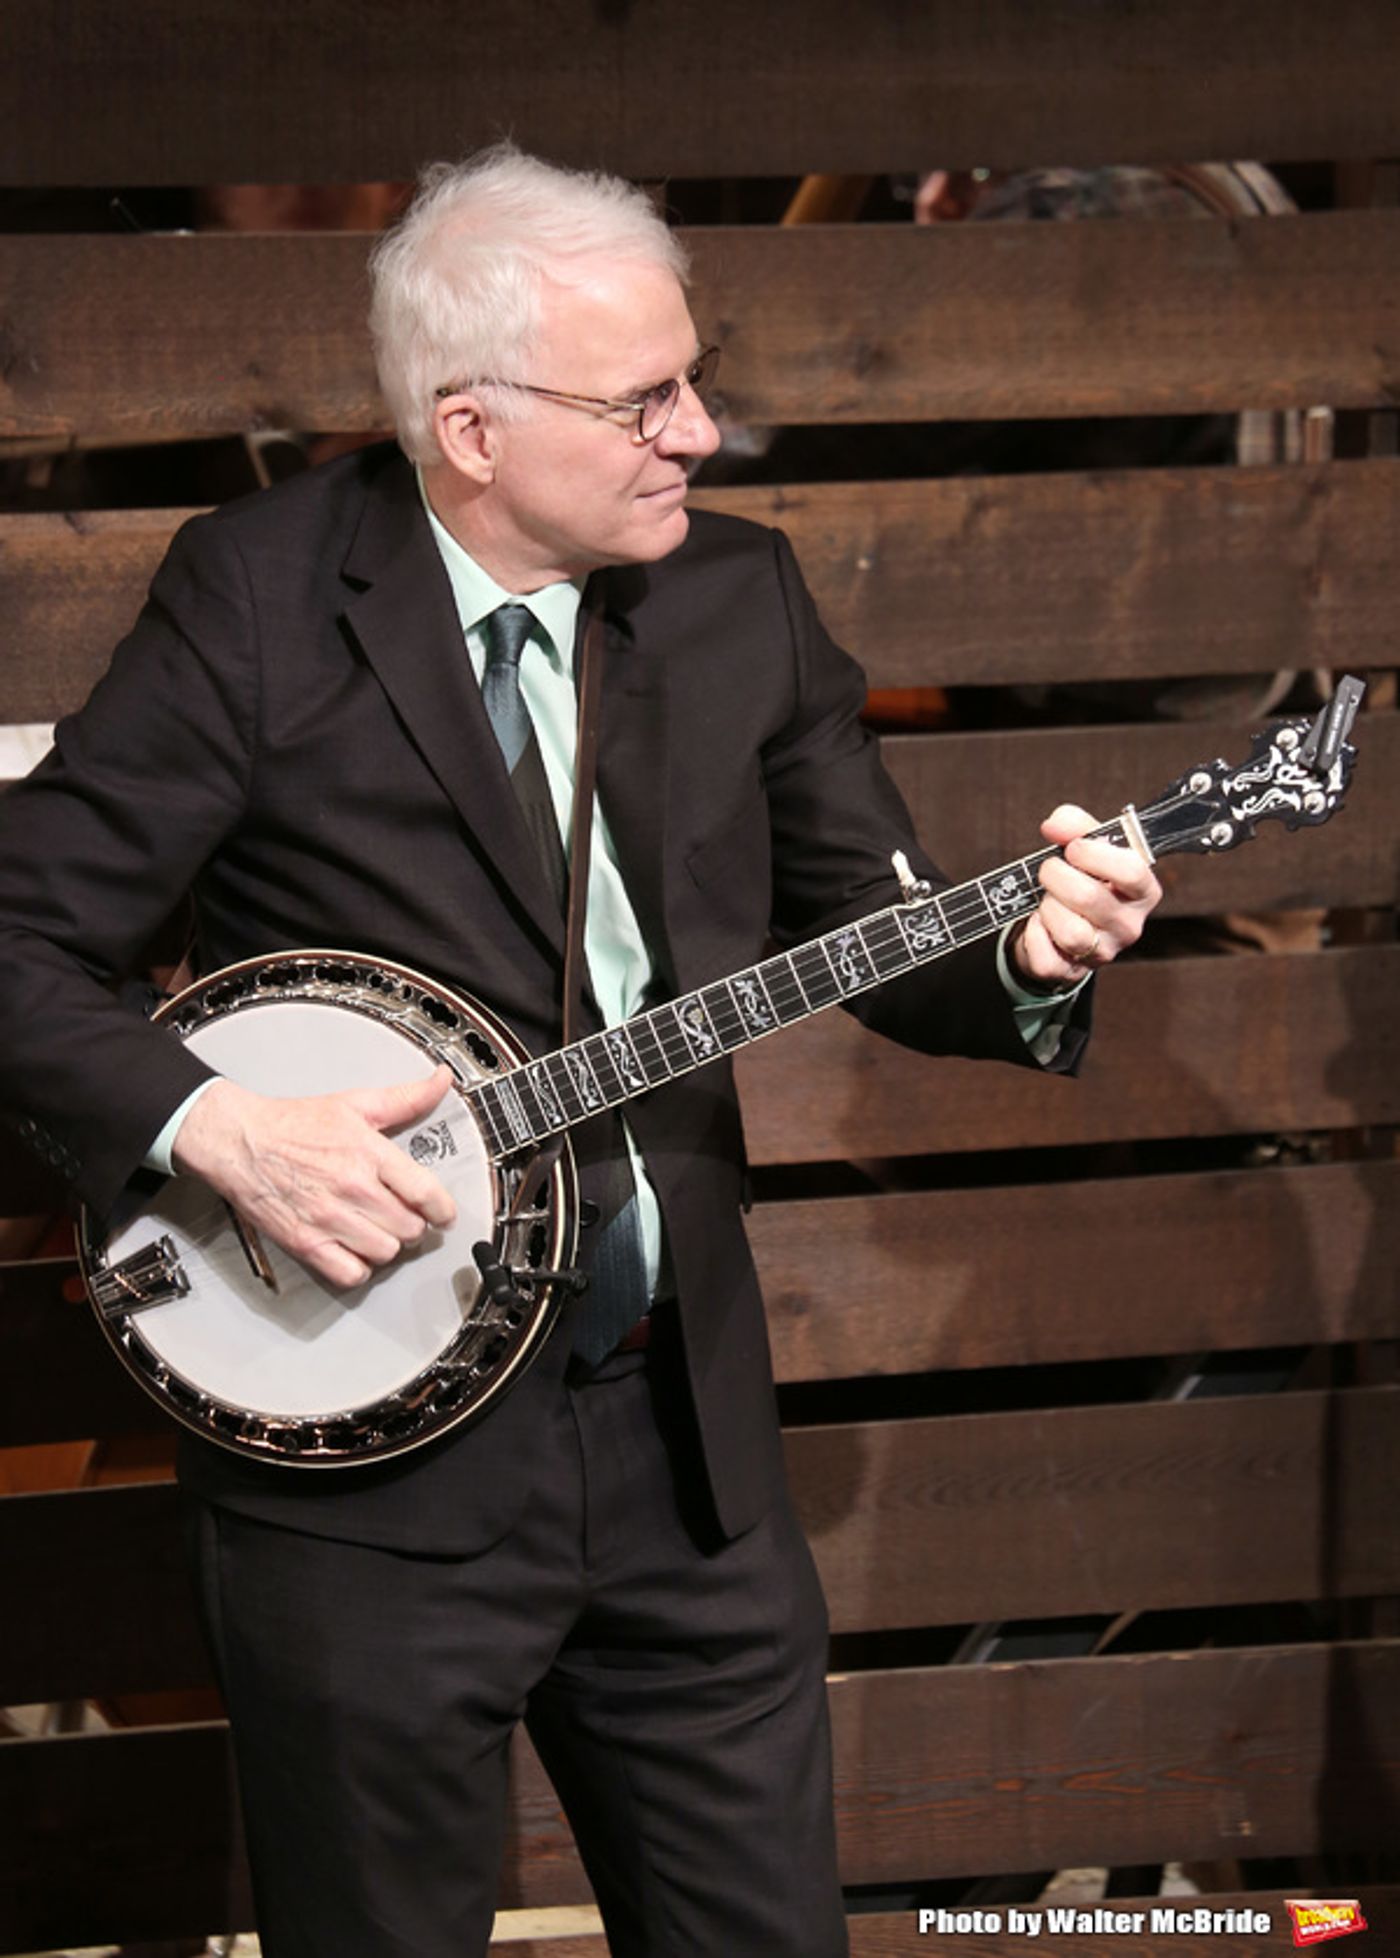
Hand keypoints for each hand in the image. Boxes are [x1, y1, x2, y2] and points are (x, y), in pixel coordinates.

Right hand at [171, 1065, 457, 1287]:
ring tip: (379, 1230)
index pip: (425, 1193)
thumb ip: (405, 1098)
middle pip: (410, 1228)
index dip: (443, 1209)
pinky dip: (358, 1268)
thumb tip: (441, 1081)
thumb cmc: (293, 1124)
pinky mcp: (305, 1242)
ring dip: (388, 1245)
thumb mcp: (355, 1103)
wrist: (239, 1141)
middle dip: (413, 1223)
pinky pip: (350, 1274)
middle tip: (403, 1215)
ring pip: (385, 1252)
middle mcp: (351, 1188)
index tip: (444, 1214)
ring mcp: (328, 1219)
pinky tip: (355, 1250)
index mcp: (368, 1153)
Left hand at [1010, 804, 1161, 990]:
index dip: (1095, 854)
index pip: (1132, 871)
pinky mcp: (1072, 972)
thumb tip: (1054, 826)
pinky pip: (1046, 957)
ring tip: (1049, 900)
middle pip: (1089, 897)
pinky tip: (1039, 922)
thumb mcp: (1085, 848)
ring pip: (1070, 932)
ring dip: (1048, 907)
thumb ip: (1075, 827)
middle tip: (1049, 870)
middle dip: (1056, 876)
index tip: (1074, 848)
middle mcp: (1129, 925)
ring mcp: (1102, 953)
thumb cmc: (1081, 881)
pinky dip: (1033, 935)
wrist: (1062, 927)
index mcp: (1142, 892)